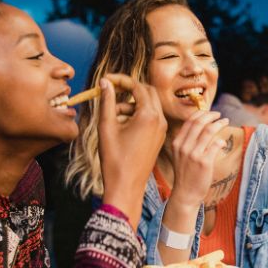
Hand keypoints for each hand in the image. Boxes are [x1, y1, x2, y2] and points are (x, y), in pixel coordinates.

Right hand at [98, 74, 165, 228]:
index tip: (106, 79)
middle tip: (111, 90)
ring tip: (111, 113)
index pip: (137, 86)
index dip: (121, 80)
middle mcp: (160, 120)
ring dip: (131, 103)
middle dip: (129, 88)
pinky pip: (151, 117)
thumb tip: (105, 82)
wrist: (127, 187)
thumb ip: (106, 102)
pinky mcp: (159, 137)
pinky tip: (120, 124)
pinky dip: (137, 114)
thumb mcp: (106, 127)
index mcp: (149, 115)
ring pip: (149, 104)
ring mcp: (161, 129)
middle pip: (147, 91)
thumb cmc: (115, 160)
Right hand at [168, 111, 229, 210]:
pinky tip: (223, 142)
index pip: (189, 121)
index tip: (209, 112)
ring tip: (225, 122)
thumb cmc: (186, 174)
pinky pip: (215, 144)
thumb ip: (188, 142)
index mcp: (177, 143)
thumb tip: (204, 127)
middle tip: (220, 115)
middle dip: (211, 115)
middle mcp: (184, 146)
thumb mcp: (180, 155)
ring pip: (209, 131)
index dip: (201, 113)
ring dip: (219, 124)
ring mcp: (194, 154)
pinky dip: (221, 140)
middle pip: (199, 123)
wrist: (185, 193)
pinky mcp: (204, 162)